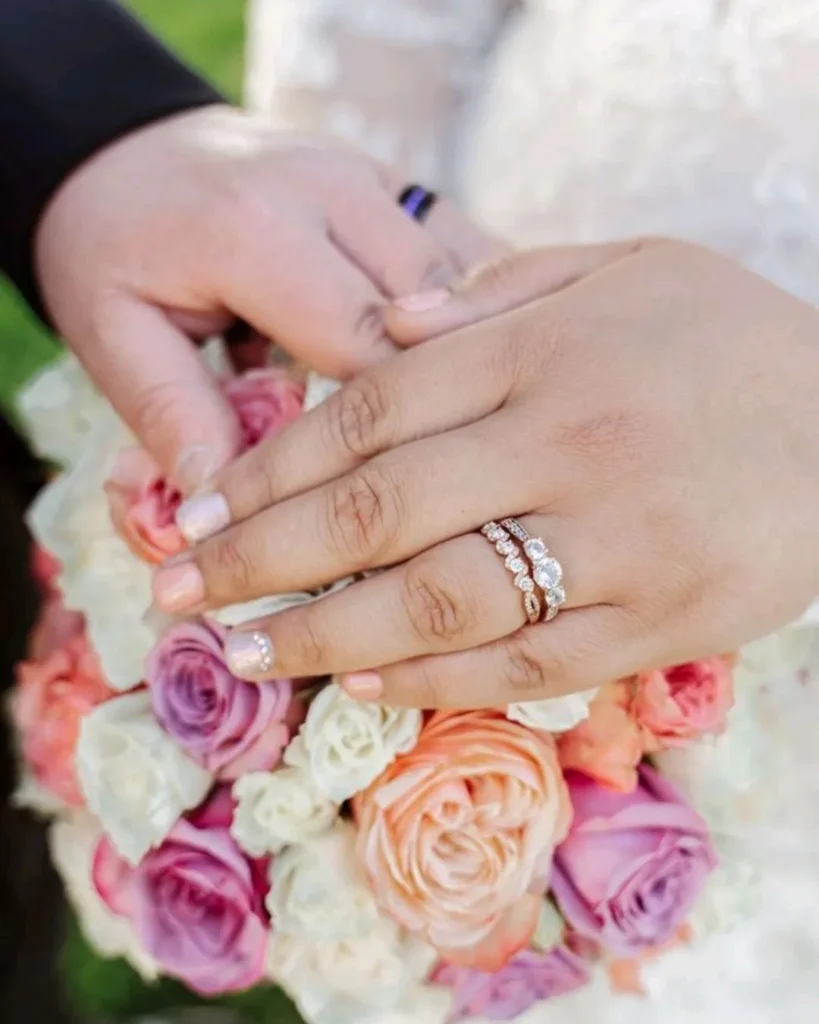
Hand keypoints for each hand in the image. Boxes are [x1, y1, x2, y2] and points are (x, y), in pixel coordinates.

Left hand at [36, 105, 497, 488]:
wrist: (131, 152)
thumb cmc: (116, 252)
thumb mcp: (111, 335)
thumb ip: (170, 414)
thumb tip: (223, 513)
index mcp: (253, 230)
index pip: (359, 340)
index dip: (396, 427)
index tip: (409, 497)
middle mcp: (333, 190)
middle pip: (436, 309)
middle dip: (452, 396)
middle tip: (458, 475)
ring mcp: (380, 180)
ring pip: (473, 279)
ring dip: (484, 354)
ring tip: (485, 430)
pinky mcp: (406, 188)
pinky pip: (476, 256)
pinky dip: (487, 316)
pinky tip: (488, 373)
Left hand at [153, 239, 818, 706]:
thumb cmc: (731, 337)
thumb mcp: (624, 269)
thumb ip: (498, 293)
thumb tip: (383, 328)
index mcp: (544, 350)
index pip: (369, 410)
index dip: (274, 464)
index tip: (205, 505)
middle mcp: (564, 444)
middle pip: (375, 512)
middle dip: (262, 558)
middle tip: (180, 591)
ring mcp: (612, 541)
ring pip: (435, 603)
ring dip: (324, 636)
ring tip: (244, 655)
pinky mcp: (658, 619)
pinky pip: (524, 662)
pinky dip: (434, 681)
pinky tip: (363, 692)